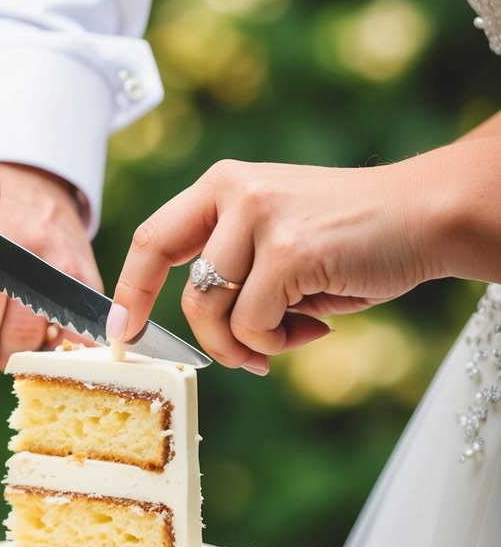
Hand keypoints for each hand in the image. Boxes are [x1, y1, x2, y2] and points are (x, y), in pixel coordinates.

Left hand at [110, 157, 439, 372]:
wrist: (425, 215)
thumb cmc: (353, 237)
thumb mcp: (277, 236)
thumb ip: (234, 266)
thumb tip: (201, 332)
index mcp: (223, 184)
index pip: (153, 239)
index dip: (131, 289)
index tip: (121, 329)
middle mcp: (234, 192)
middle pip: (186, 291)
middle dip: (209, 340)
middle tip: (245, 361)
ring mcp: (259, 218)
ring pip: (216, 314)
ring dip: (255, 344)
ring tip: (298, 331)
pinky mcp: (288, 251)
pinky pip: (255, 327)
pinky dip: (281, 342)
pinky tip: (319, 322)